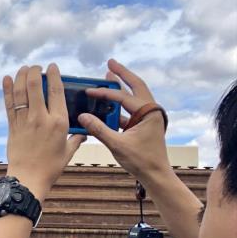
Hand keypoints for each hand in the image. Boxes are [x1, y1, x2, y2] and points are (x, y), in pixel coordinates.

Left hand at [4, 64, 85, 200]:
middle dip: (34, 71)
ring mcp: (25, 121)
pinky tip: (6, 78)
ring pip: (20, 92)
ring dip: (20, 76)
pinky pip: (9, 104)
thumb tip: (84, 132)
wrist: (28, 178)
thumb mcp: (68, 152)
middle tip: (35, 67)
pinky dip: (7, 90)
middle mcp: (41, 118)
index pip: (56, 91)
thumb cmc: (50, 167)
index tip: (52, 67)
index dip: (54, 75)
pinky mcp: (12, 126)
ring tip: (23, 69)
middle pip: (35, 86)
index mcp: (59, 122)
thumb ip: (76, 139)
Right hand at [78, 59, 169, 181]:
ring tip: (109, 75)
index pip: (123, 96)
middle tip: (110, 62)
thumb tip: (82, 116)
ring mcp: (148, 116)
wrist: (156, 174)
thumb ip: (98, 129)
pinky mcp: (144, 123)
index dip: (104, 93)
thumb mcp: (117, 145)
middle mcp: (151, 110)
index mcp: (148, 112)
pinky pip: (130, 108)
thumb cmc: (141, 161)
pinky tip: (107, 102)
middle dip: (122, 74)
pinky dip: (119, 103)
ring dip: (122, 86)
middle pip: (136, 85)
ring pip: (134, 95)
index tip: (88, 90)